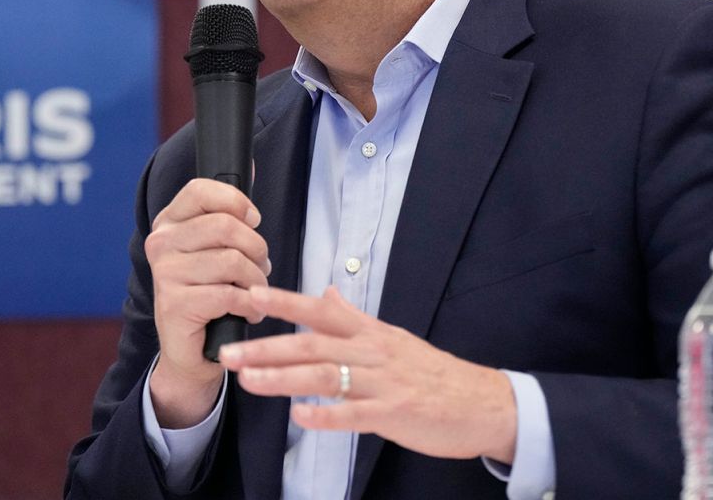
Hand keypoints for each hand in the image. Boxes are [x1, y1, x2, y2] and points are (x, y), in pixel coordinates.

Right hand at [145, 178, 270, 427]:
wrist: (190, 349)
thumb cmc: (209, 292)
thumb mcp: (216, 248)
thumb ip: (228, 212)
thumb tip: (249, 164)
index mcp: (169, 222)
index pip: (201, 190)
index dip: (236, 201)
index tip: (253, 220)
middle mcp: (161, 243)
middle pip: (225, 226)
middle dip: (256, 248)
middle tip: (261, 267)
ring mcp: (165, 273)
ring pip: (232, 261)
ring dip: (256, 280)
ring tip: (255, 292)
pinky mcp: (174, 304)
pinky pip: (229, 294)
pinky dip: (250, 305)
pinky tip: (249, 313)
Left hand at [218, 286, 516, 462]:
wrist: (482, 402)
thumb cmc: (432, 372)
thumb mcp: (392, 338)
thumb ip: (355, 319)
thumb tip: (327, 295)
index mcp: (370, 332)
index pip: (321, 310)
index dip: (285, 302)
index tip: (250, 294)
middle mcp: (373, 352)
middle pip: (313, 343)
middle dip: (268, 347)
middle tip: (229, 354)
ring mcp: (383, 383)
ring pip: (325, 376)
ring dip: (283, 379)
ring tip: (249, 382)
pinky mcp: (394, 414)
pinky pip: (353, 415)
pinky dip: (324, 416)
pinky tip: (298, 417)